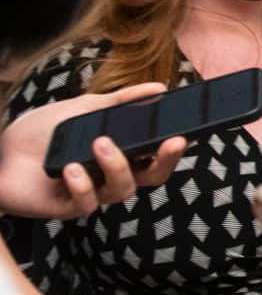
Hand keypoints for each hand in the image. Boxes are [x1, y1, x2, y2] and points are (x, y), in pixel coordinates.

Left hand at [0, 85, 186, 219]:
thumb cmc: (40, 132)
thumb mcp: (84, 108)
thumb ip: (121, 101)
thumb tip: (159, 88)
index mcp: (120, 152)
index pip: (156, 154)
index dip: (175, 147)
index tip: (187, 132)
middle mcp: (111, 175)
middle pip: (153, 177)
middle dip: (166, 160)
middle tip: (173, 142)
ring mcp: (93, 192)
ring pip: (123, 190)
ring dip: (117, 166)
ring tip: (99, 144)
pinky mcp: (69, 206)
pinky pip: (88, 203)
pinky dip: (83, 185)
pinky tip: (72, 168)